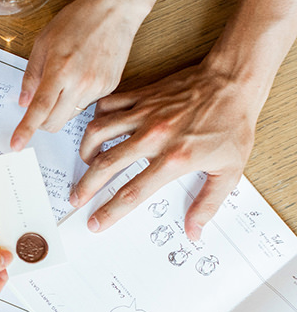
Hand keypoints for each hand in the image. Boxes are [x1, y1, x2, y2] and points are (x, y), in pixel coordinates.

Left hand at [10, 0, 143, 150]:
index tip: (16, 145)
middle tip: (38, 110)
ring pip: (69, 117)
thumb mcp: (43, 42)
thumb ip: (32, 75)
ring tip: (64, 82)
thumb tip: (24, 102)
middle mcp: (80, 82)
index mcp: (60, 69)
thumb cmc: (77, 20)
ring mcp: (96, 87)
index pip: (39, 109)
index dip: (26, 129)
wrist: (114, 9)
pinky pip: (85, 106)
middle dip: (41, 123)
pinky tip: (81, 77)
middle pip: (54, 123)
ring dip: (59, 110)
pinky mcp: (108, 88)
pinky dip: (76, 99)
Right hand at [71, 61, 257, 239]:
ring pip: (99, 132)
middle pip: (106, 166)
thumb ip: (208, 204)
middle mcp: (154, 137)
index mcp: (174, 159)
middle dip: (86, 186)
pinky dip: (98, 117)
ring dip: (86, 151)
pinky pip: (108, 105)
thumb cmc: (232, 123)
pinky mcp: (142, 96)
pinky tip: (99, 129)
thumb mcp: (229, 171)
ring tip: (85, 163)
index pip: (132, 192)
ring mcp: (145, 114)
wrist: (234, 80)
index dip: (109, 211)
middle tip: (77, 197)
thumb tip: (194, 231)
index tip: (96, 222)